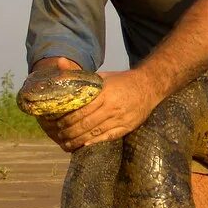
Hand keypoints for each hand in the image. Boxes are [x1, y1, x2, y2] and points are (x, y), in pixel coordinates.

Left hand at [40, 69, 161, 151]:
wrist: (149, 86)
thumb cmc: (122, 81)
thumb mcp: (103, 76)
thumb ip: (81, 74)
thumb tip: (60, 62)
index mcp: (105, 93)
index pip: (82, 110)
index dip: (68, 119)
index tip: (57, 123)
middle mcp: (112, 107)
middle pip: (86, 123)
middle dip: (70, 132)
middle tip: (60, 135)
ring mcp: (121, 118)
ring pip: (96, 133)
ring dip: (79, 140)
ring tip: (67, 143)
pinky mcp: (127, 127)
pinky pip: (108, 137)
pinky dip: (95, 142)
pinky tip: (85, 145)